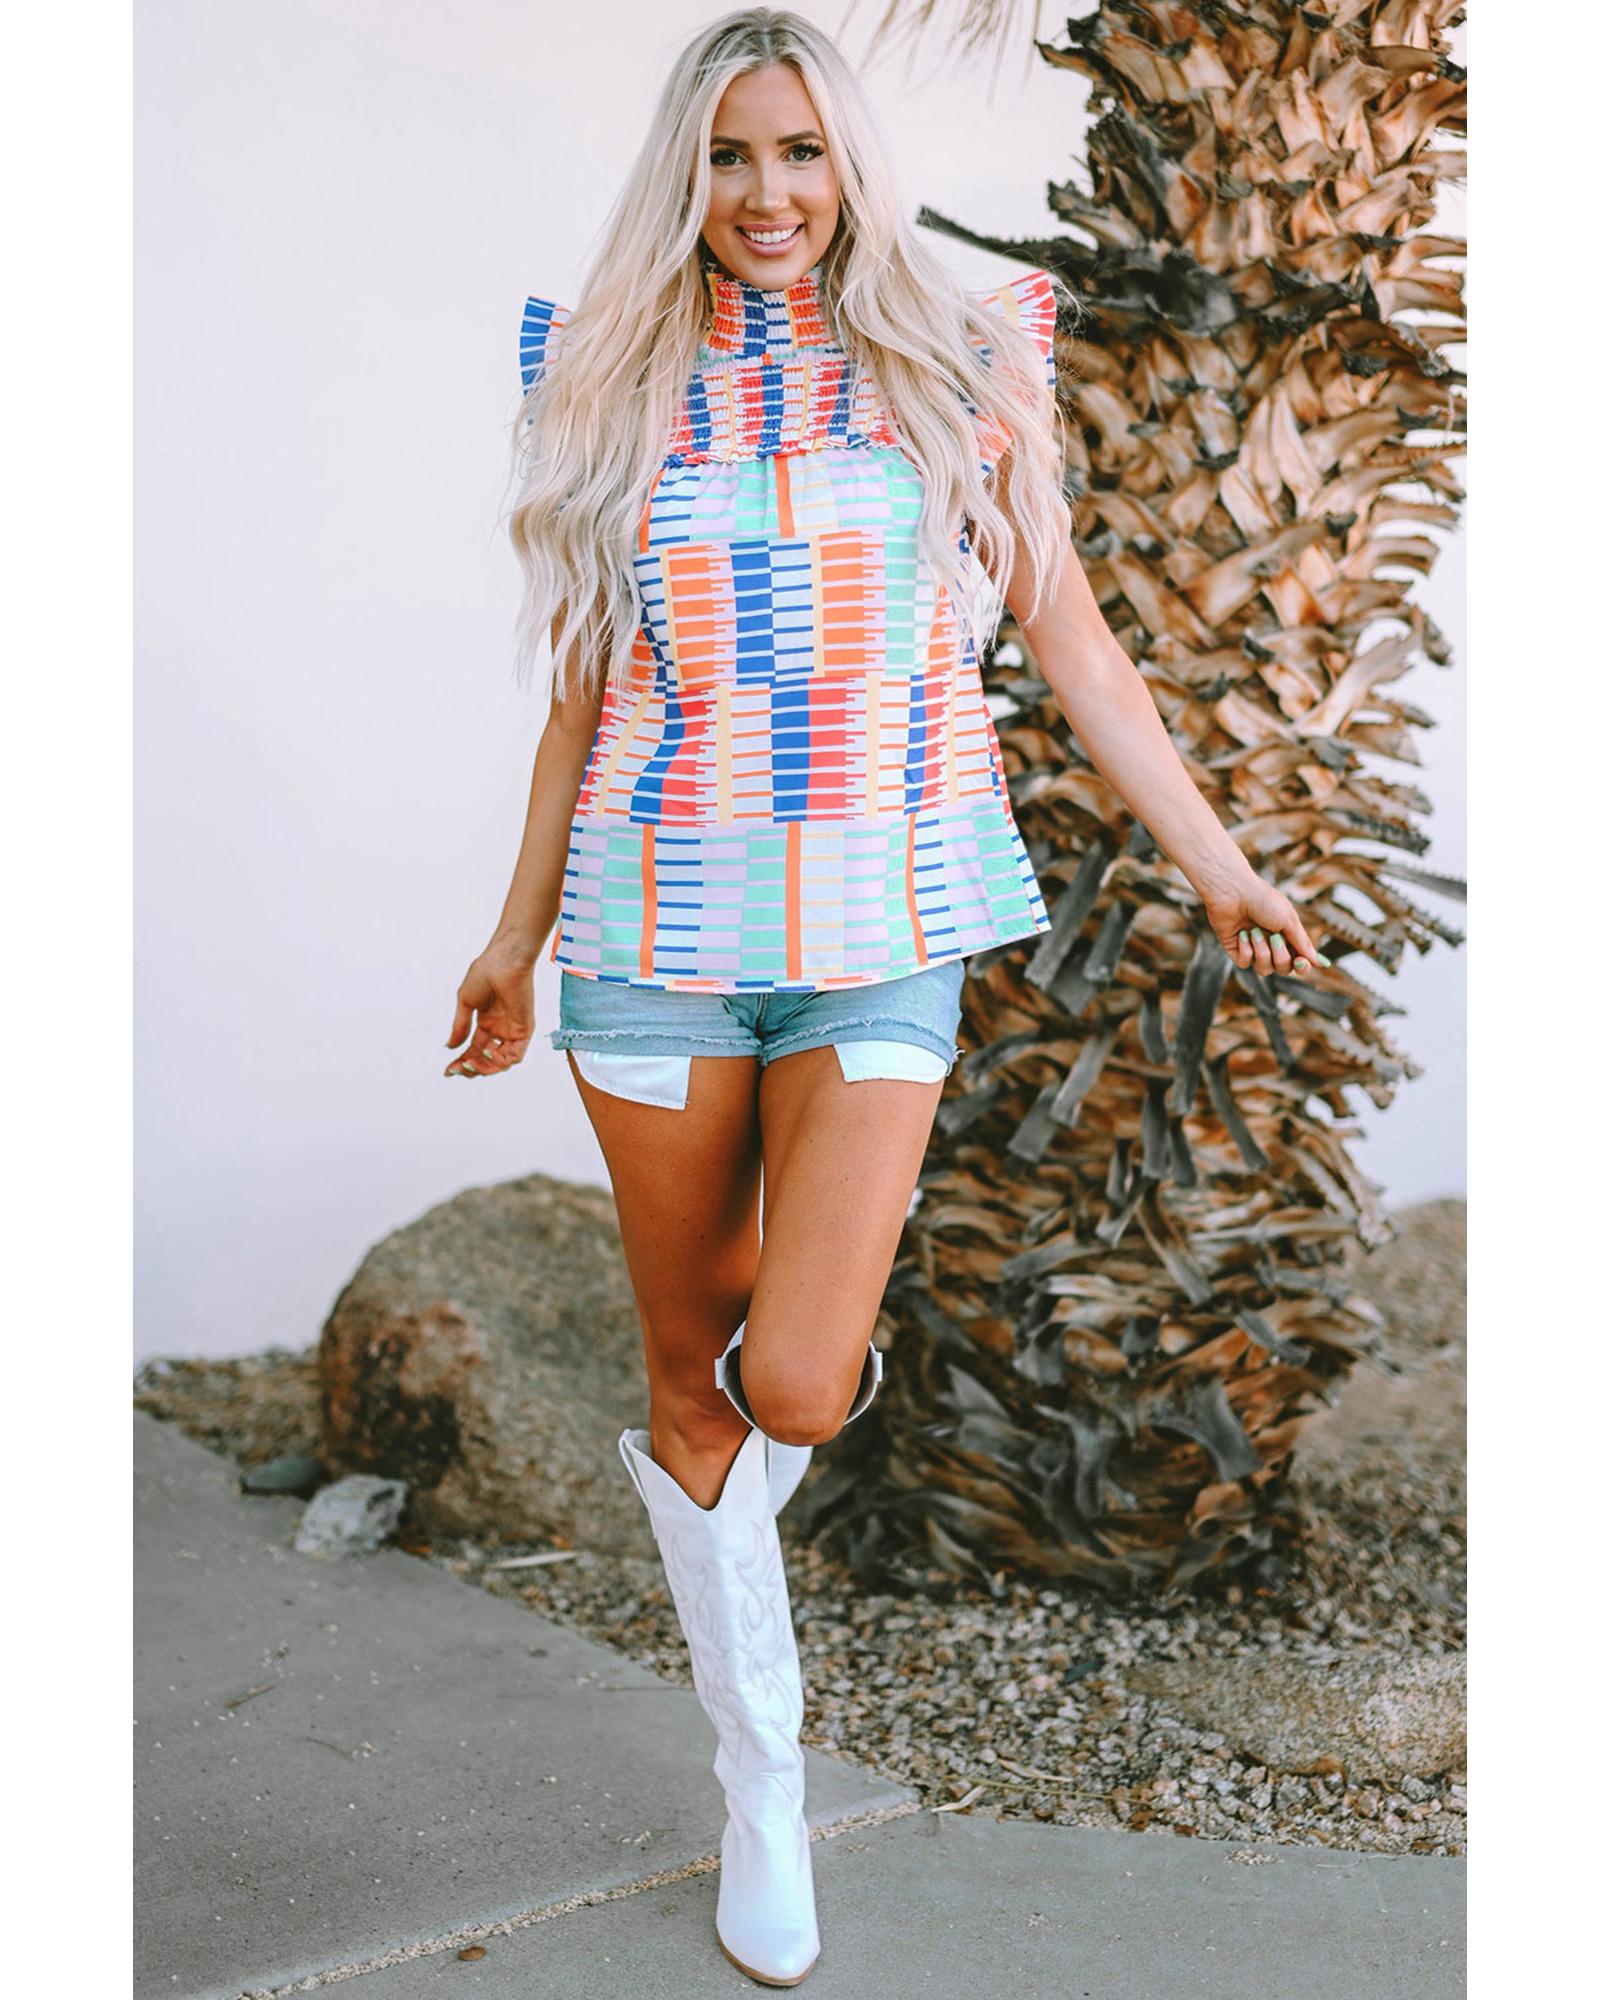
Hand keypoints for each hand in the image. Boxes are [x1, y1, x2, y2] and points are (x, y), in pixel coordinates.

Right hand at [445, 937, 536, 1077]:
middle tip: (458, 1068)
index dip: (461, 1062)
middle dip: (471, 1068)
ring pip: (501, 1063)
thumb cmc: (485, 973)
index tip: (448, 1071)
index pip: (474, 1050)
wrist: (503, 961)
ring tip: (470, 1062)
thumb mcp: (466, 1003)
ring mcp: (513, 1031)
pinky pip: (516, 1056)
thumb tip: (450, 1047)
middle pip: (486, 1060)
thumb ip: (460, 1027)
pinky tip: (486, 1051)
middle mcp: (500, 1030)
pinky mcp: (525, 1030)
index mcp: (487, 1023)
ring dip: (485, 1067)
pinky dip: (501, 1060)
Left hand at [1199, 869, 1331, 976]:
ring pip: (1264, 969)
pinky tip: (1241, 934)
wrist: (1232, 891)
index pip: (1300, 961)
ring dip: (1262, 952)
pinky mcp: (1235, 950)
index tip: (1300, 961)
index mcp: (1288, 935)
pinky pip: (1245, 963)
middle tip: (1274, 937)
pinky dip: (1245, 950)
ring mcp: (1253, 948)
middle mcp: (1272, 944)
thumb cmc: (1263, 900)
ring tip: (1254, 931)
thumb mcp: (1288, 920)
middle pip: (1284, 968)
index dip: (1303, 966)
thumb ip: (1302, 943)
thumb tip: (1319, 962)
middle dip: (1280, 956)